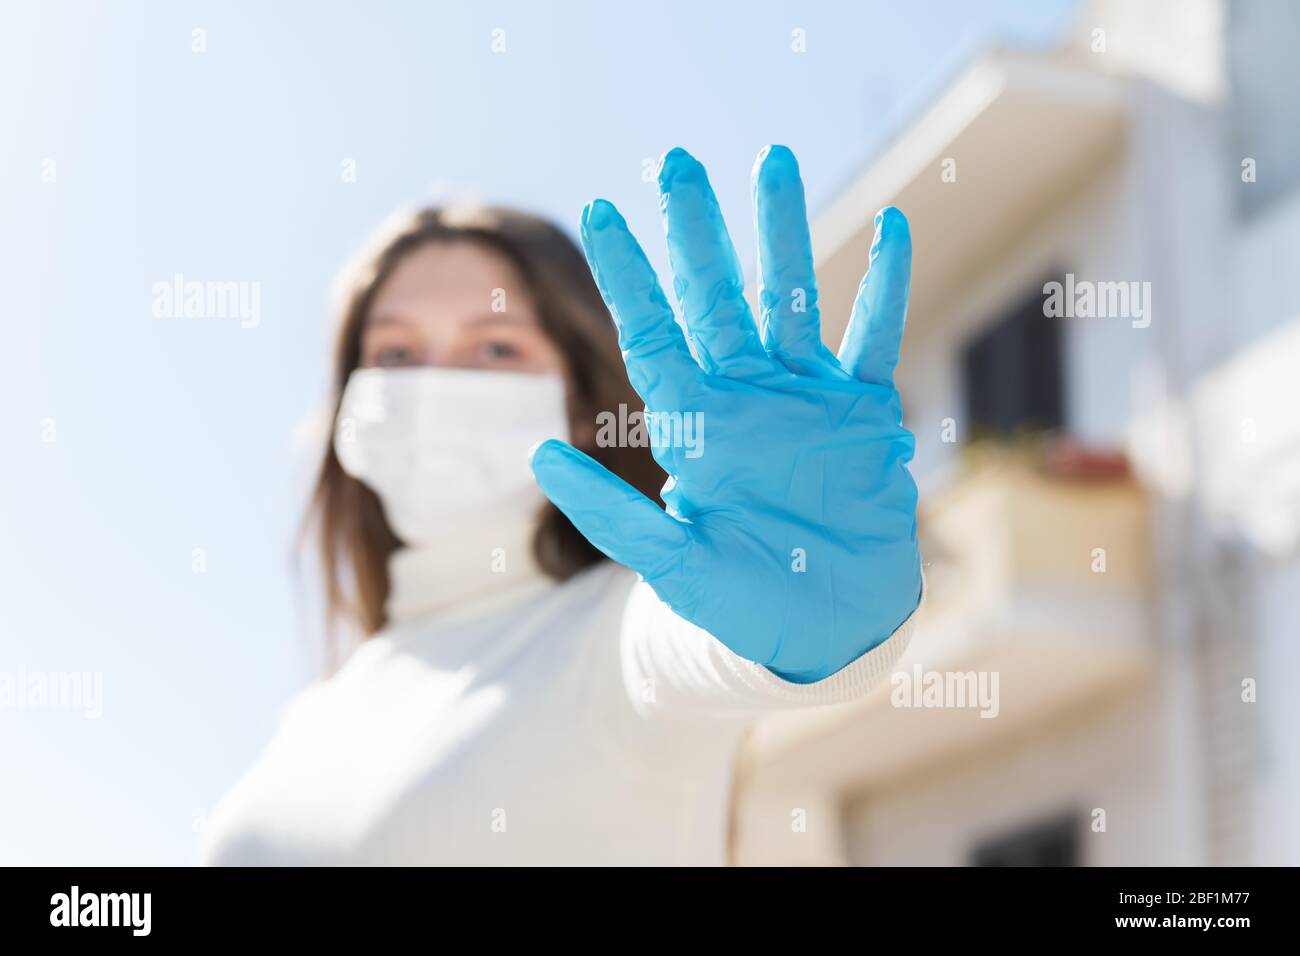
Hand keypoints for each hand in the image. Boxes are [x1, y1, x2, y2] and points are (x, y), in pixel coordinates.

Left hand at [530, 146, 920, 682]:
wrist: (825, 627)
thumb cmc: (742, 601)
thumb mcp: (672, 563)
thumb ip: (610, 514)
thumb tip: (537, 458)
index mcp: (695, 425)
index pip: (653, 334)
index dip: (628, 275)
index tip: (602, 213)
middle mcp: (745, 396)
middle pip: (715, 298)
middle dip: (696, 232)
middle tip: (676, 164)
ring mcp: (804, 397)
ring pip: (790, 297)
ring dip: (782, 232)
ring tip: (770, 160)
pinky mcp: (861, 413)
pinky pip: (874, 337)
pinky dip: (885, 287)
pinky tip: (897, 227)